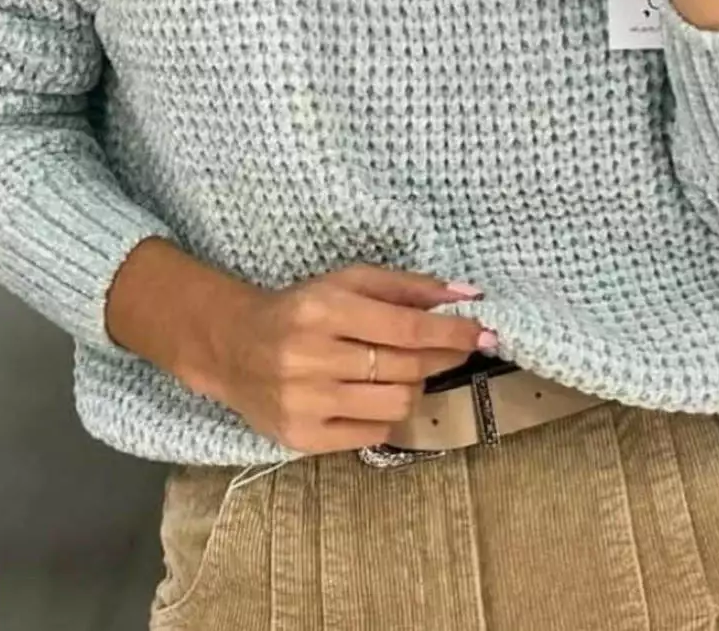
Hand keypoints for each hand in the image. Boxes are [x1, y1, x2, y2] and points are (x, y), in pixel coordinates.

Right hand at [208, 264, 491, 454]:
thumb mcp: (347, 282)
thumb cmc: (301, 309)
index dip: (452, 331)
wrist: (233, 347)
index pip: (407, 327)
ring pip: (397, 403)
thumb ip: (406, 287)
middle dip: (441, 356)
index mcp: (325, 308)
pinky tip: (375, 395)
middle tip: (454, 348)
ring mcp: (305, 401)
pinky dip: (387, 413)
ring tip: (405, 372)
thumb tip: (467, 294)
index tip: (485, 333)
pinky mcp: (301, 436)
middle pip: (407, 366)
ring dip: (415, 387)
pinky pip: (374, 432)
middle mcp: (312, 355)